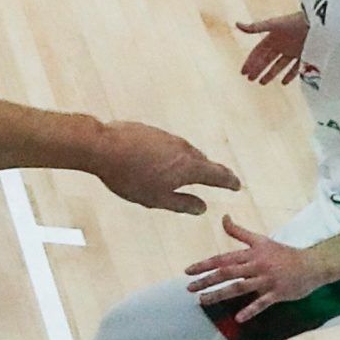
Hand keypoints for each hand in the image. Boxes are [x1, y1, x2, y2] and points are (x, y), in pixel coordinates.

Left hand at [92, 120, 240, 214]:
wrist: (102, 147)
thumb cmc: (129, 176)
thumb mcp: (156, 199)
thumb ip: (181, 204)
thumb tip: (202, 208)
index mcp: (189, 167)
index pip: (217, 174)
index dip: (229, 181)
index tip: (236, 185)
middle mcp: (184, 148)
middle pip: (203, 161)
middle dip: (212, 171)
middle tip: (221, 178)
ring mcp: (167, 137)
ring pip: (185, 151)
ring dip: (190, 161)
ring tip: (192, 170)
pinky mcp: (151, 131)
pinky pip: (167, 145)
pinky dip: (171, 154)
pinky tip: (161, 160)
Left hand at [186, 215, 331, 320]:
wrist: (314, 264)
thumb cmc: (284, 253)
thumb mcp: (261, 240)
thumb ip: (239, 232)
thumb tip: (223, 217)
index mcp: (251, 254)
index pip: (223, 259)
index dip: (204, 265)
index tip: (187, 271)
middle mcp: (257, 266)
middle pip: (227, 273)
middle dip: (206, 281)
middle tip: (189, 289)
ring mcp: (267, 280)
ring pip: (240, 288)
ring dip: (220, 295)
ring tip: (202, 301)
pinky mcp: (278, 293)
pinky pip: (262, 303)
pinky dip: (251, 310)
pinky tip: (238, 318)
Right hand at [238, 13, 308, 84]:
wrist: (319, 22)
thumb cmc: (296, 21)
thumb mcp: (274, 24)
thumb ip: (256, 27)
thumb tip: (236, 24)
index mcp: (273, 37)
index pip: (258, 52)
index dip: (250, 61)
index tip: (244, 72)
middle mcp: (282, 44)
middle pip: (267, 59)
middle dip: (258, 69)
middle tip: (250, 79)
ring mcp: (294, 50)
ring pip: (279, 65)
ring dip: (270, 74)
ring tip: (262, 83)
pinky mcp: (305, 54)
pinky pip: (296, 67)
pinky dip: (290, 75)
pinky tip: (283, 82)